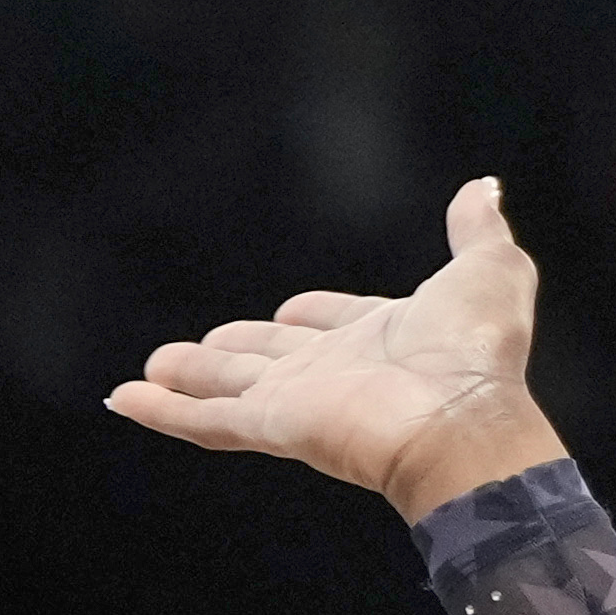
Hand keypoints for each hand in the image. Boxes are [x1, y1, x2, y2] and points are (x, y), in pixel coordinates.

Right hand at [108, 175, 569, 520]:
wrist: (461, 416)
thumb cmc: (478, 353)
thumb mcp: (490, 271)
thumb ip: (479, 231)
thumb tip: (485, 189)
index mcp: (384, 338)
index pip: (334, 324)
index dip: (315, 316)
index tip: (292, 312)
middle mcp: (338, 372)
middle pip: (270, 359)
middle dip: (235, 352)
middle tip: (199, 346)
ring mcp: (300, 401)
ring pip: (227, 386)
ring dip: (189, 377)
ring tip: (153, 369)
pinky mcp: (272, 425)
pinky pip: (204, 419)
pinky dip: (162, 412)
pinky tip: (125, 401)